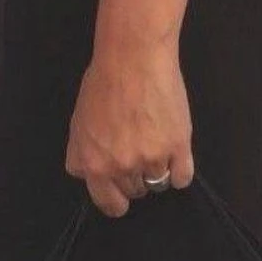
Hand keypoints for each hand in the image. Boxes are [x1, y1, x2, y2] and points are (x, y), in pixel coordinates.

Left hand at [64, 41, 194, 216]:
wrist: (134, 57)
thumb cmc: (104, 83)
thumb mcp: (79, 123)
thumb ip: (82, 154)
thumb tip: (87, 174)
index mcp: (95, 165)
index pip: (107, 203)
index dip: (116, 201)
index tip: (122, 196)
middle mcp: (122, 167)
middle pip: (135, 192)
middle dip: (136, 178)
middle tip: (138, 151)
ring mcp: (152, 159)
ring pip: (159, 184)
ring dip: (158, 170)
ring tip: (156, 143)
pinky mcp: (178, 148)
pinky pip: (182, 177)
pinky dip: (180, 170)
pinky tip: (176, 154)